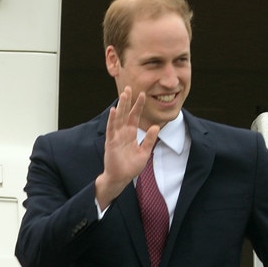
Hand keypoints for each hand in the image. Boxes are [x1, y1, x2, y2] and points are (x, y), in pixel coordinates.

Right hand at [95, 86, 159, 209]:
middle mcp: (122, 133)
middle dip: (127, 101)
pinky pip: (111, 129)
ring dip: (120, 106)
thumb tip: (156, 127)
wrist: (120, 179)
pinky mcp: (111, 143)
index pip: (134, 116)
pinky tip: (114, 110)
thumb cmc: (130, 168)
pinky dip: (112, 120)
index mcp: (130, 134)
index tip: (142, 94)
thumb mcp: (144, 153)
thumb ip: (149, 140)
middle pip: (125, 114)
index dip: (138, 106)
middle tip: (128, 87)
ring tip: (123, 94)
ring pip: (118, 118)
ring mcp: (116, 137)